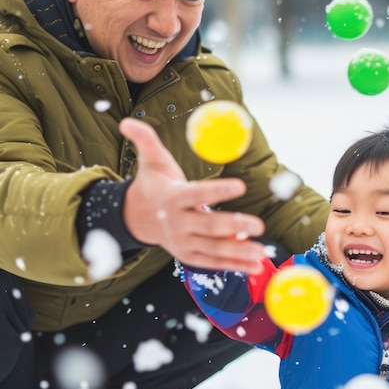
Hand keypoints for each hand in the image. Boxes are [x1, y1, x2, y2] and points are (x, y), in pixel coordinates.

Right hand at [119, 118, 265, 272]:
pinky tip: (255, 267)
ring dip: (239, 252)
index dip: (219, 190)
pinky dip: (234, 266)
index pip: (198, 194)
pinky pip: (213, 262)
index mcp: (173, 198)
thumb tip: (127, 121)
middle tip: (259, 225)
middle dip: (235, 226)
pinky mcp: (188, 256)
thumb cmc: (152, 185)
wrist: (137, 218)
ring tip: (261, 252)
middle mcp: (178, 223)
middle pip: (209, 226)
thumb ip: (144, 140)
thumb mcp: (150, 161)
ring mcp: (183, 242)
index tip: (241, 186)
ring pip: (214, 249)